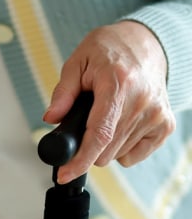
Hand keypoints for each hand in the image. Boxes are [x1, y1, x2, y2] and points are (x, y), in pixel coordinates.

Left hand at [43, 21, 175, 182]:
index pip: (99, 133)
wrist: (145, 44)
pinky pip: (134, 155)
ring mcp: (156, 115)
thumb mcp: (78, 62)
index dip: (80, 159)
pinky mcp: (165, 125)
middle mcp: (142, 101)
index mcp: (118, 83)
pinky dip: (122, 146)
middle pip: (106, 151)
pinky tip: (122, 123)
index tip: (65, 174)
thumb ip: (64, 92)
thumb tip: (51, 119)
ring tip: (108, 115)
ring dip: (106, 144)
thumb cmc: (109, 52)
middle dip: (88, 145)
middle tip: (86, 122)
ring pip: (118, 155)